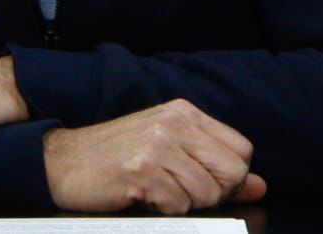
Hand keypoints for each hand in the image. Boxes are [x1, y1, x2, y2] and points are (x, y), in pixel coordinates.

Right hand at [43, 99, 267, 213]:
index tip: (205, 182)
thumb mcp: (169, 150)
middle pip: (232, 172)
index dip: (231, 177)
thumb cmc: (116, 156)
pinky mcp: (142, 169)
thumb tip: (260, 185)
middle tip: (181, 191)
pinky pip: (179, 204)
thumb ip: (215, 166)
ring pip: (208, 193)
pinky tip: (144, 195)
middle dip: (214, 193)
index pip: (241, 150)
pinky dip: (165, 209)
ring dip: (185, 203)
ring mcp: (157, 144)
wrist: (63, 160)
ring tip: (157, 190)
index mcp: (184, 113)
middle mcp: (174, 122)